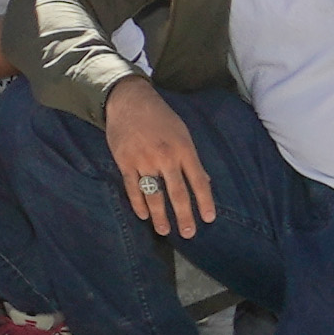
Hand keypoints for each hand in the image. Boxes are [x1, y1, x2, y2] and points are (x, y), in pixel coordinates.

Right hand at [103, 80, 215, 237]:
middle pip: (177, 193)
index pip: (198, 181)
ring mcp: (143, 160)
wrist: (129, 100)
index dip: (204, 202)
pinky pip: (132, 188)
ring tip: (163, 230)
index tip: (208, 219)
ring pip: (153, 194)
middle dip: (184, 216)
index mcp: (184, 149)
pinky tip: (143, 215)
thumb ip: (192, 159)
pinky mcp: (125, 161)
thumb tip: (205, 183)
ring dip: (159, 216)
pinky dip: (138, 204)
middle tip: (188, 233)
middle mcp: (165, 157)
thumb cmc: (160, 117)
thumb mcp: (183, 134)